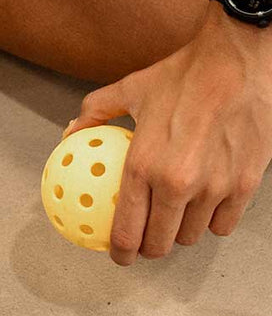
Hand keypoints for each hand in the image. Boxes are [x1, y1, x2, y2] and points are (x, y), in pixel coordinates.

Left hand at [63, 14, 271, 264]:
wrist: (239, 60)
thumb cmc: (182, 74)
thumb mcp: (129, 89)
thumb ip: (94, 114)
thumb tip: (70, 131)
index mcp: (143, 166)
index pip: (127, 231)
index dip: (120, 252)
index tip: (118, 255)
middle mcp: (178, 183)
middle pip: (160, 244)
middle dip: (149, 250)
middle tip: (146, 242)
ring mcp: (215, 187)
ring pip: (192, 236)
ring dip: (180, 234)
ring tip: (174, 221)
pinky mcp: (246, 184)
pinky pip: (224, 222)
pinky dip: (213, 221)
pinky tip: (205, 208)